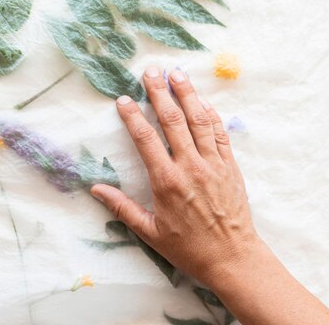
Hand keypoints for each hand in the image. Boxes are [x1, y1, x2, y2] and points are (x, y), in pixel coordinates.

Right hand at [91, 66, 258, 285]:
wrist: (232, 257)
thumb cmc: (188, 247)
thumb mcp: (149, 231)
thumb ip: (122, 207)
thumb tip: (95, 189)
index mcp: (166, 181)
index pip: (146, 140)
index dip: (132, 116)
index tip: (123, 99)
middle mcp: (190, 167)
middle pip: (173, 121)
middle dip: (160, 93)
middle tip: (150, 71)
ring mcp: (213, 164)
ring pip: (199, 121)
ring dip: (187, 94)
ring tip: (177, 73)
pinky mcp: (230, 166)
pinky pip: (220, 134)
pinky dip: (211, 114)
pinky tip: (203, 101)